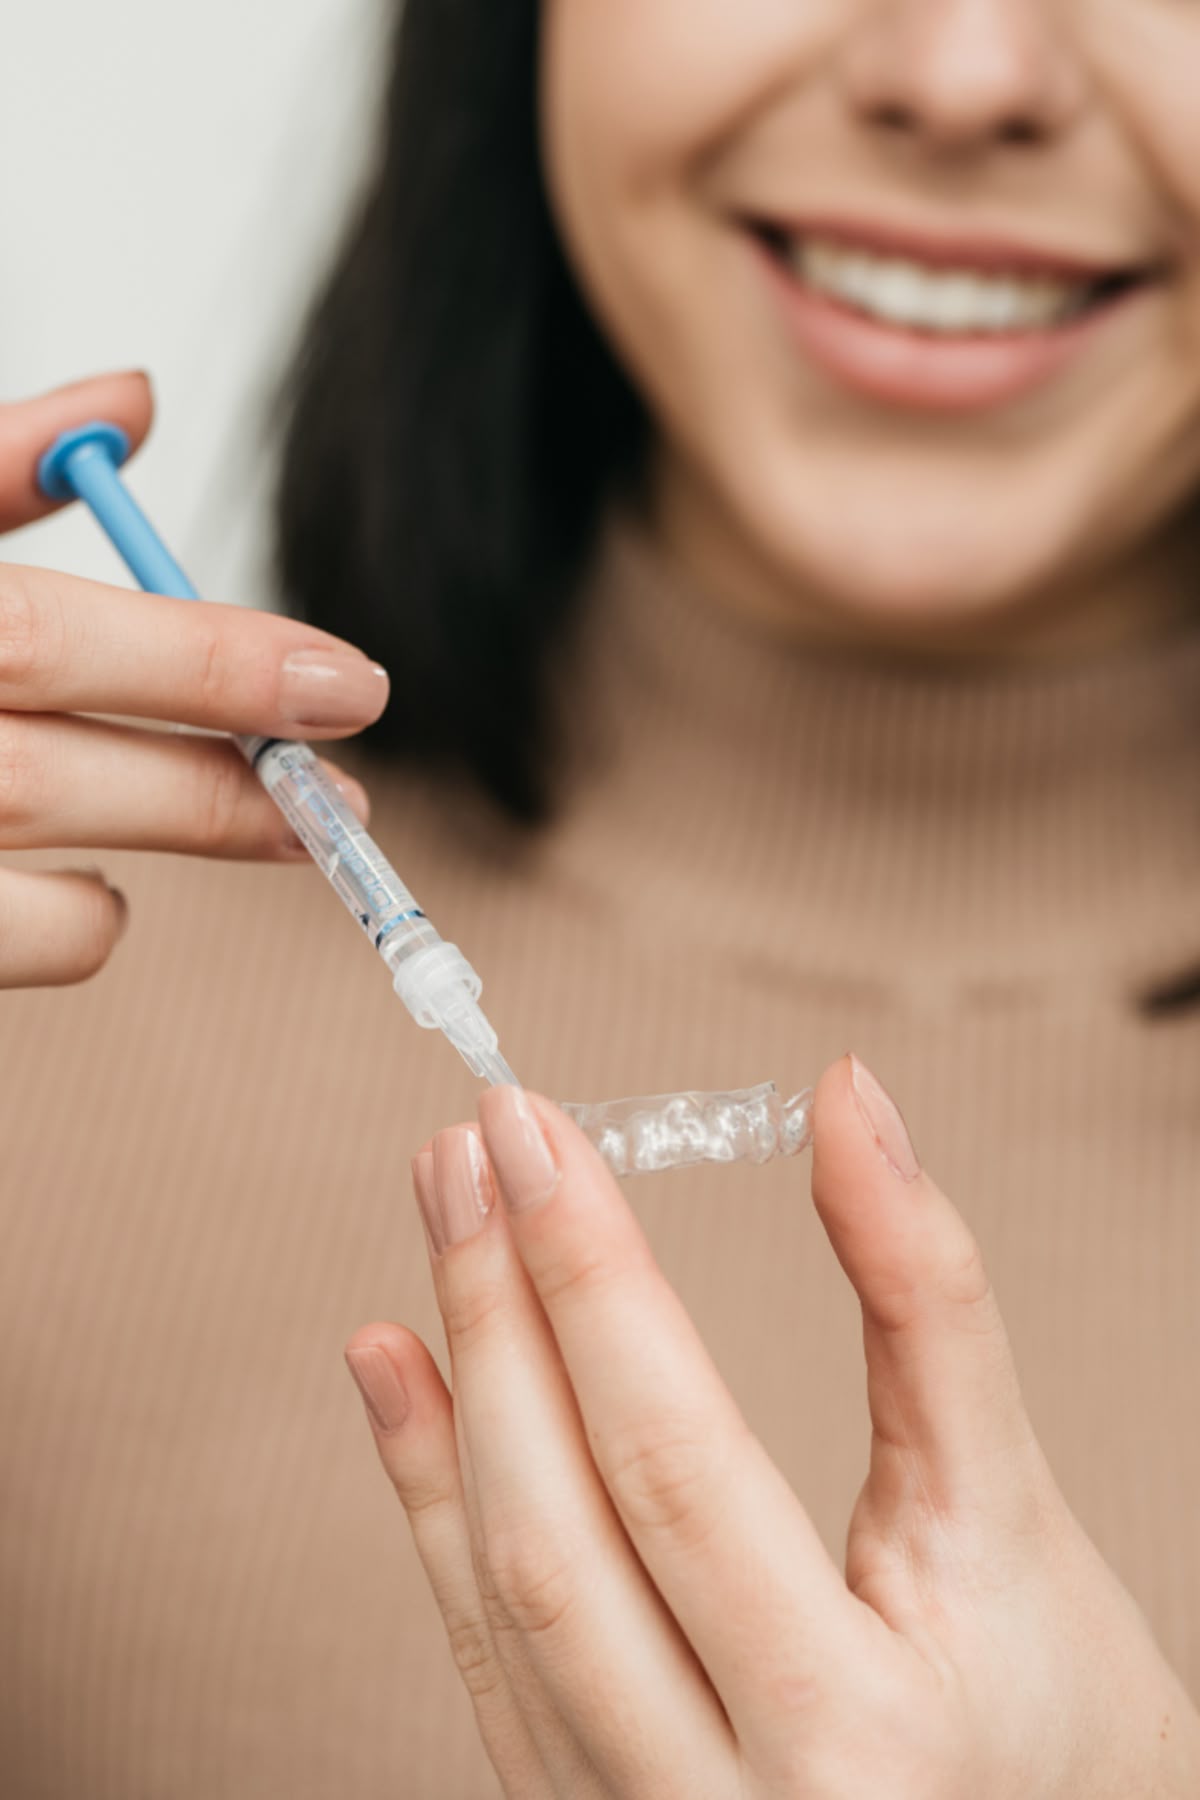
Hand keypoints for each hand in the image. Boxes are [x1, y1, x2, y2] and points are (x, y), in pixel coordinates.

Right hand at [0, 373, 387, 987]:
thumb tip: (133, 401)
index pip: (49, 633)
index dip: (208, 657)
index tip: (350, 680)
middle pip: (59, 782)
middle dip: (224, 791)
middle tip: (338, 797)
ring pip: (36, 905)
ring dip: (134, 861)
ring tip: (204, 822)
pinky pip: (13, 956)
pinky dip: (72, 923)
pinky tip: (81, 882)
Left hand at [346, 1055, 1199, 1797]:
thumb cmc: (1060, 1720)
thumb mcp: (1010, 1513)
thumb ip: (927, 1302)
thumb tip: (844, 1101)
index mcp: (853, 1737)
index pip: (675, 1459)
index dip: (589, 1274)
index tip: (531, 1131)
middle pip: (557, 1527)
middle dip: (499, 1310)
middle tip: (467, 1150)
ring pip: (502, 1595)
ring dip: (451, 1390)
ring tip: (442, 1224)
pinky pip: (484, 1653)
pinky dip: (435, 1501)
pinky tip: (401, 1377)